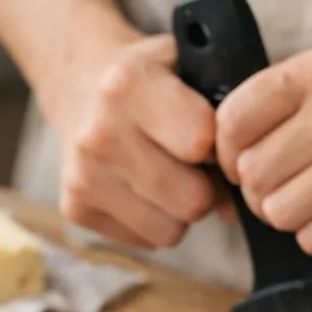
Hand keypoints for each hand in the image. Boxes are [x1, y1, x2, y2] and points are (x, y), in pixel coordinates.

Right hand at [46, 33, 219, 248]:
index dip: (220, 145)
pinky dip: (155, 222)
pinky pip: (146, 241)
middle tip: (195, 166)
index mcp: (128, 84)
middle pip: (191, 200)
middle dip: (205, 188)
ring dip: (180, 211)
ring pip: (170, 231)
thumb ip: (226, 122)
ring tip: (169, 175)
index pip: (202, 140)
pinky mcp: (75, 208)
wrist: (82, 88)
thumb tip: (235, 207)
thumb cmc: (154, 81)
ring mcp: (82, 175)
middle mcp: (98, 133)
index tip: (213, 138)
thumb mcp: (192, 70)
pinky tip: (143, 188)